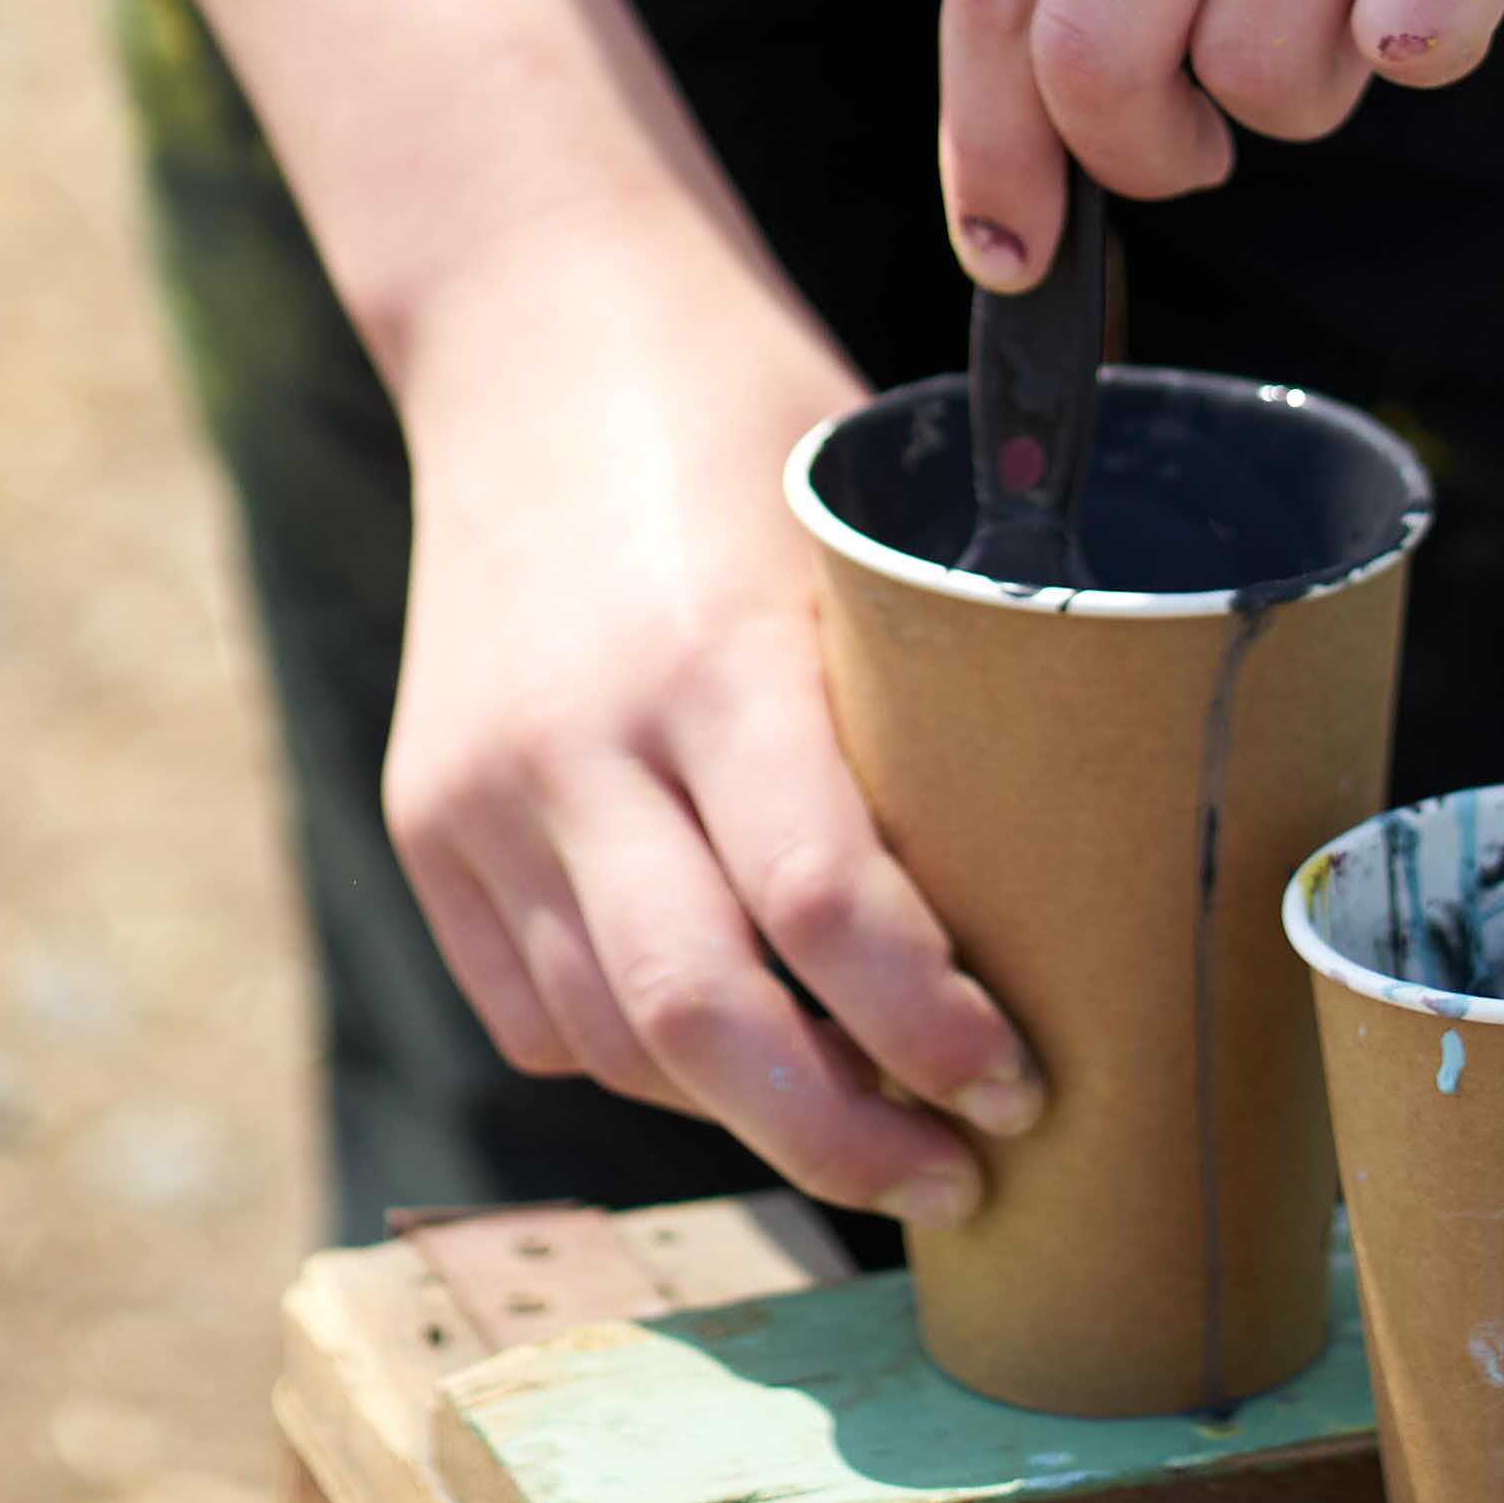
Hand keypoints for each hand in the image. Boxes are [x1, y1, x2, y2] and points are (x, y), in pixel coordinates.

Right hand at [380, 209, 1045, 1222]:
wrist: (529, 327)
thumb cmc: (741, 420)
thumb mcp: (859, 537)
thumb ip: (923, 709)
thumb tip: (1075, 892)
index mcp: (710, 657)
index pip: (824, 908)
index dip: (930, 1031)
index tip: (1022, 1083)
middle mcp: (573, 743)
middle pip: (700, 1023)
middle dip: (841, 1137)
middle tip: (958, 1174)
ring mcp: (479, 795)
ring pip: (612, 1044)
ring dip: (745, 1113)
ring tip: (869, 1126)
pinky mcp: (427, 823)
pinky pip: (534, 1012)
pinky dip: (638, 1062)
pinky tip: (731, 1054)